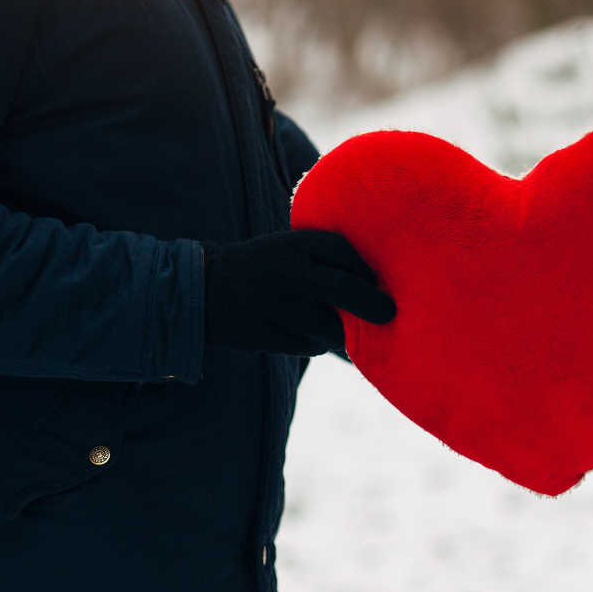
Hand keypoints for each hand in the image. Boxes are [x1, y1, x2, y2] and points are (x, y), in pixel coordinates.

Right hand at [203, 230, 394, 355]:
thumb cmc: (262, 269)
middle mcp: (290, 272)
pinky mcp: (268, 335)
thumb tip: (375, 287)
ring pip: (332, 329)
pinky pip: (310, 347)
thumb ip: (324, 261)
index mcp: (295, 244)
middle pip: (350, 291)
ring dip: (332, 330)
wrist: (204, 290)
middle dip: (375, 307)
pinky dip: (309, 343)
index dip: (365, 270)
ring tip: (312, 320)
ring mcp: (279, 305)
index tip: (374, 282)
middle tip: (388, 314)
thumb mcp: (287, 250)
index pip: (345, 253)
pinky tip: (291, 330)